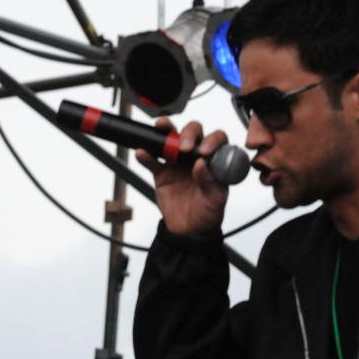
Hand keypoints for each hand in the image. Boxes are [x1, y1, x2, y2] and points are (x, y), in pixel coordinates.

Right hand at [135, 118, 229, 236]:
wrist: (189, 231)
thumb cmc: (208, 213)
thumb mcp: (215, 201)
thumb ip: (210, 182)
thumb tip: (201, 164)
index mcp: (215, 161)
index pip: (217, 140)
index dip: (212, 140)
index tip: (204, 151)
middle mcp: (197, 157)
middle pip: (194, 133)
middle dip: (189, 133)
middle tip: (184, 147)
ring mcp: (178, 163)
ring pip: (172, 139)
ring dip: (166, 130)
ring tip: (161, 127)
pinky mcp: (161, 173)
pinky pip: (152, 161)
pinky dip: (146, 155)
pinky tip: (142, 153)